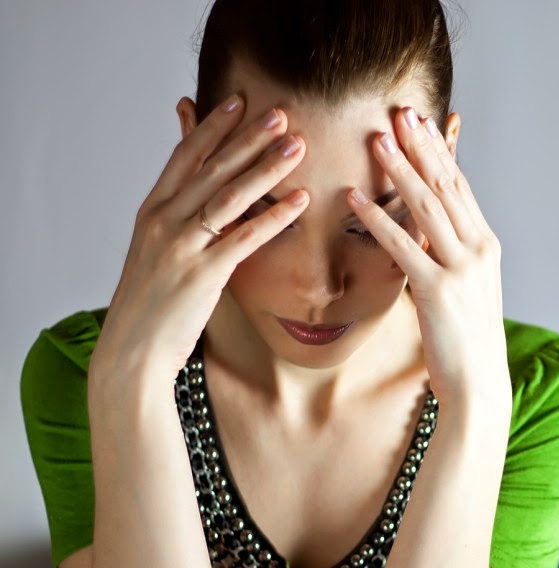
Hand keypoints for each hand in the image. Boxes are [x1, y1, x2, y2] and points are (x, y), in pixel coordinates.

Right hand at [91, 95, 308, 388]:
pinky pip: (245, 238)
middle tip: (280, 113)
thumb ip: (178, 221)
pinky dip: (275, 217)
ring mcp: (182, 246)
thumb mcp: (157, 252)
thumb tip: (199, 201)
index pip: (186, 157)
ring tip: (297, 146)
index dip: (213, 127)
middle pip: (212, 169)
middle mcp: (164, 220)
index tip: (238, 101)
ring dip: (266, 167)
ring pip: (230, 196)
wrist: (132, 349)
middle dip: (248, 137)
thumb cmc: (151, 304)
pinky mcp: (202, 273)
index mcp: (153, 211)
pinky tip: (301, 201)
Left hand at [346, 108, 508, 413]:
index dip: (438, 152)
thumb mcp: (466, 289)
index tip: (419, 124)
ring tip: (376, 140)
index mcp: (486, 246)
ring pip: (428, 207)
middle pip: (446, 186)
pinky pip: (402, 246)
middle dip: (420, 147)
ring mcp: (461, 269)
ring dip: (399, 170)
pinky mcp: (437, 290)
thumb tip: (424, 234)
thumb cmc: (467, 341)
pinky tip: (355, 198)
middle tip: (398, 113)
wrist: (479, 383)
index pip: (460, 187)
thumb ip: (448, 255)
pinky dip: (377, 218)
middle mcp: (479, 250)